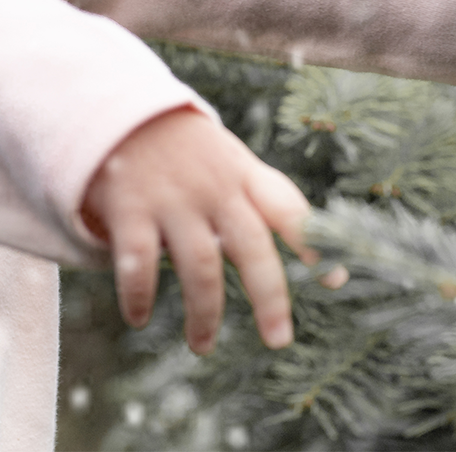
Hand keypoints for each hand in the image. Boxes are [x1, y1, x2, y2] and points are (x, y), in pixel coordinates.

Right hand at [81, 109, 313, 353]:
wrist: (120, 109)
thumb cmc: (188, 149)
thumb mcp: (230, 160)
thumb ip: (264, 201)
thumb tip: (322, 258)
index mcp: (242, 176)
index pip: (287, 208)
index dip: (313, 243)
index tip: (335, 280)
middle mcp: (213, 188)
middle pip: (251, 246)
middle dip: (269, 297)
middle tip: (279, 339)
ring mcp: (172, 199)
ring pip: (200, 266)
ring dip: (205, 314)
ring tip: (203, 345)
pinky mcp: (130, 208)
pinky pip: (138, 262)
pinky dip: (139, 296)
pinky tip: (139, 317)